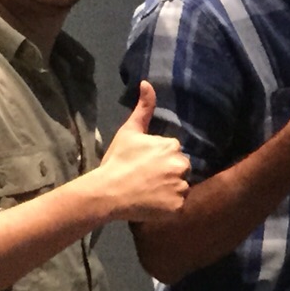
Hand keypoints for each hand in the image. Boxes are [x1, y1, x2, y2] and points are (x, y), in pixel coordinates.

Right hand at [98, 81, 190, 220]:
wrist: (108, 192)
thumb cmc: (117, 160)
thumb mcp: (129, 131)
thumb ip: (143, 108)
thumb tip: (147, 83)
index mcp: (172, 146)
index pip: (173, 153)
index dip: (159, 161)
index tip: (144, 167)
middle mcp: (181, 165)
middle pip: (180, 170)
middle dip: (168, 175)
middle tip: (147, 181)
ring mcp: (181, 187)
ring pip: (181, 188)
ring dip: (170, 191)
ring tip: (149, 193)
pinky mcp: (178, 207)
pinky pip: (178, 206)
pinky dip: (168, 207)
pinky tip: (152, 204)